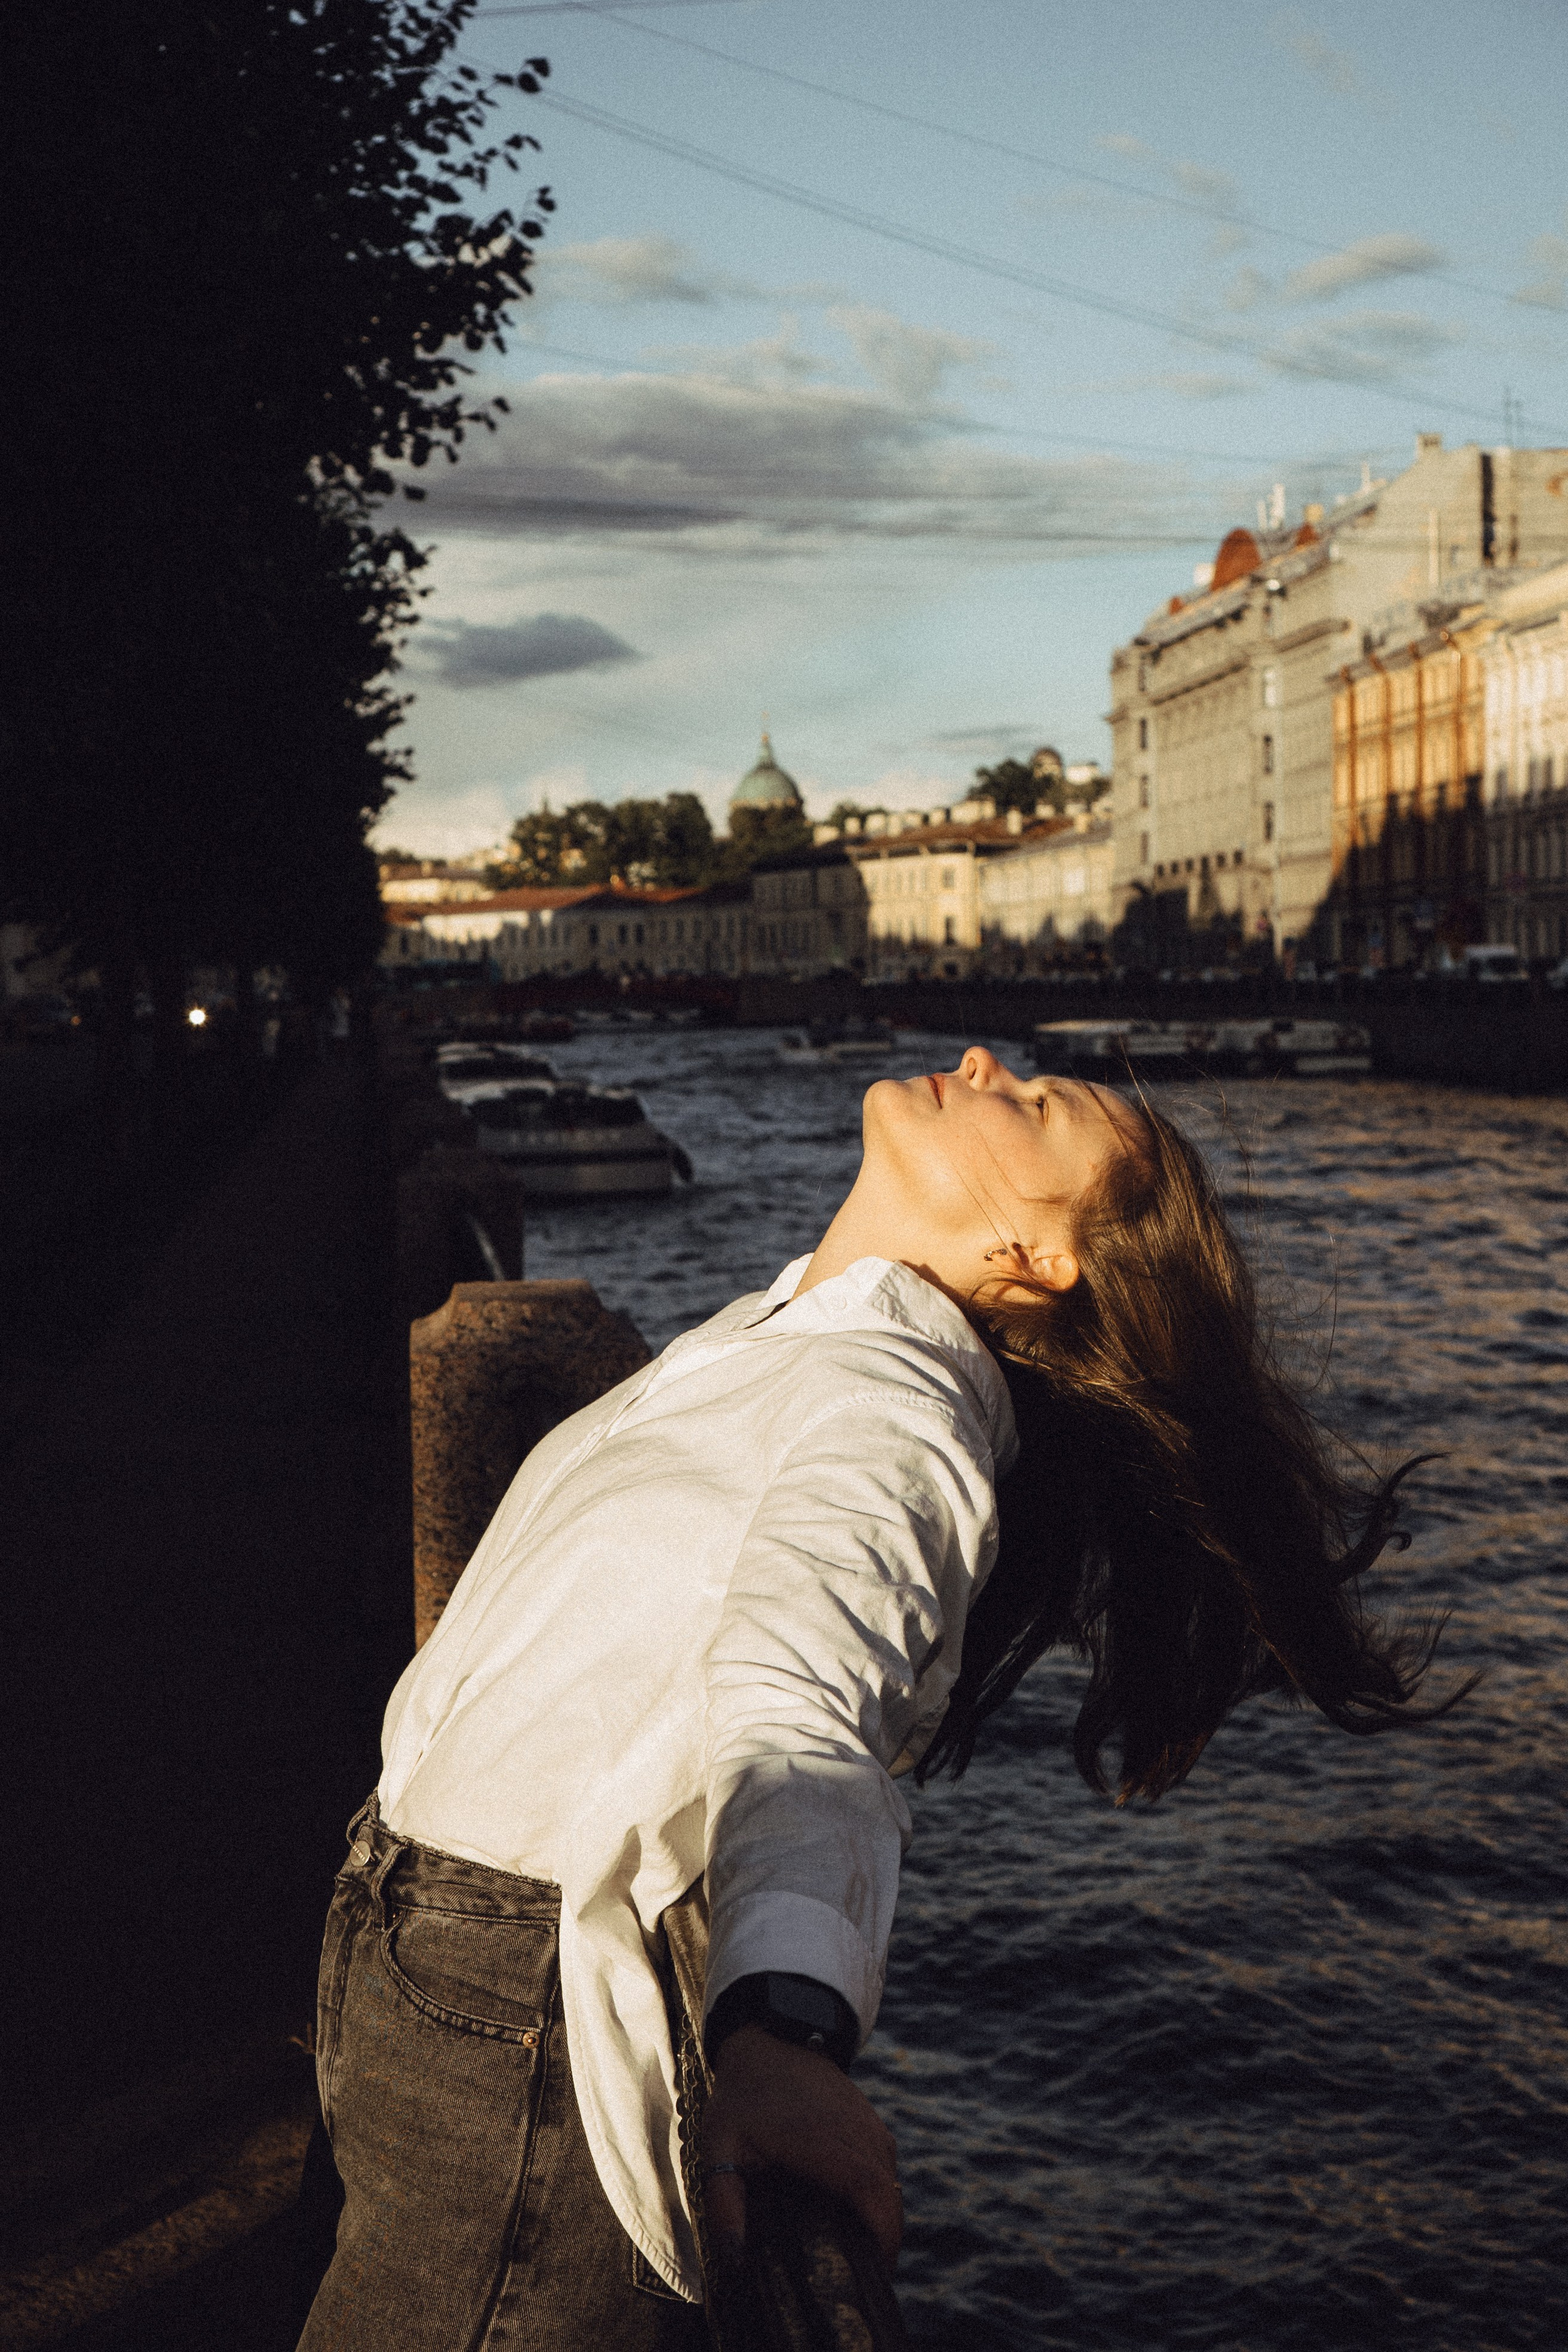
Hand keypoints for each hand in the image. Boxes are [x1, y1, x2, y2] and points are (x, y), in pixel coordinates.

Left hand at [699, 2024, 902, 2268]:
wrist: (769, 2041)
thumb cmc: (742, 2098)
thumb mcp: (720, 2146)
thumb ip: (724, 2202)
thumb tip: (734, 2258)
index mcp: (820, 2140)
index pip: (869, 2189)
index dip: (882, 2232)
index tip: (877, 2269)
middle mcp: (853, 2130)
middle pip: (888, 2192)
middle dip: (887, 2239)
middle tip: (866, 2278)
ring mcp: (867, 2122)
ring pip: (891, 2179)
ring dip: (884, 2216)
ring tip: (860, 2253)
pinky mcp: (870, 2120)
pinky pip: (887, 2163)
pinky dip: (882, 2193)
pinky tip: (860, 2214)